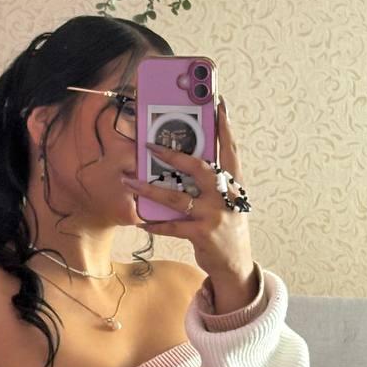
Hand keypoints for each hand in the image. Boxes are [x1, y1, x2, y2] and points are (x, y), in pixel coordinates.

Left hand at [122, 97, 254, 284]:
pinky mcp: (203, 234)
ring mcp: (215, 215)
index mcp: (233, 184)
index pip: (230, 150)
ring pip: (178, 198)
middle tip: (151, 145)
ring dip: (151, 189)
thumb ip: (210, 183)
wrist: (235, 264)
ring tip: (130, 183)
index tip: (219, 103)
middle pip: (200, 168)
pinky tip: (142, 221)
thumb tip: (181, 162)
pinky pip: (174, 225)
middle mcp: (226, 196)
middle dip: (174, 155)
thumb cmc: (225, 226)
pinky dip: (156, 223)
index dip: (225, 126)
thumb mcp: (226, 201)